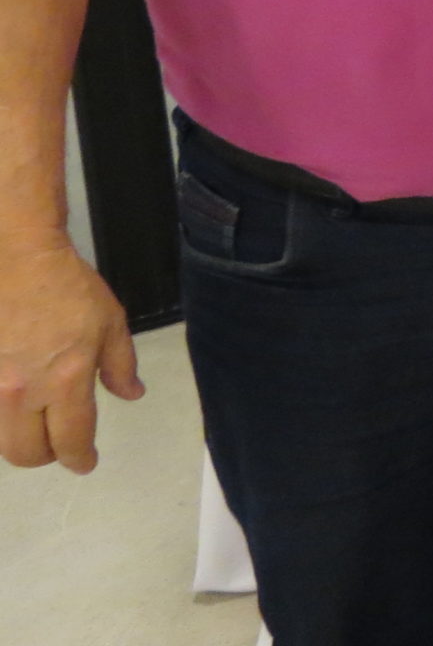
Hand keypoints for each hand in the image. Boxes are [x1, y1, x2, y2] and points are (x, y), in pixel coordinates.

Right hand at [0, 234, 142, 471]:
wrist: (17, 259)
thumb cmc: (67, 287)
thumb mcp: (110, 322)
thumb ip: (120, 365)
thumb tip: (131, 395)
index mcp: (66, 379)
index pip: (71, 440)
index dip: (79, 459)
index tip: (85, 463)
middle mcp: (23, 392)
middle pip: (27, 453)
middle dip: (48, 456)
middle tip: (59, 444)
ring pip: (1, 440)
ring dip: (21, 440)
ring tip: (36, 425)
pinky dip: (2, 417)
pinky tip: (15, 404)